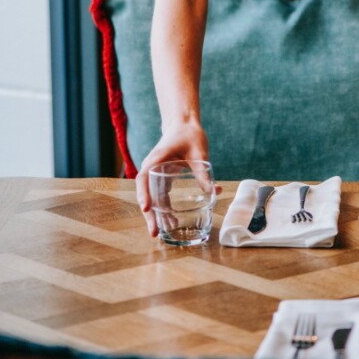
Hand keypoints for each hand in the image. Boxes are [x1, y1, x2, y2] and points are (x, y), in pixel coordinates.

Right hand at [136, 119, 212, 236]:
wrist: (184, 125)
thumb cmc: (190, 134)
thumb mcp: (199, 152)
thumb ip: (203, 171)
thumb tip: (214, 191)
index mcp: (156, 159)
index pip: (144, 178)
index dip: (143, 193)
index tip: (146, 208)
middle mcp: (152, 168)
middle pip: (146, 193)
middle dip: (149, 214)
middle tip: (154, 233)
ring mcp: (155, 174)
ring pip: (152, 197)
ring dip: (157, 215)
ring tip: (165, 232)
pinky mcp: (162, 177)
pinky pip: (160, 195)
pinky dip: (164, 208)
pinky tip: (171, 220)